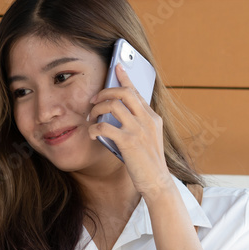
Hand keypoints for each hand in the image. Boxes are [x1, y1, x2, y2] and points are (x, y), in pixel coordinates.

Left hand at [87, 63, 171, 198]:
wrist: (157, 182)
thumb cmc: (148, 163)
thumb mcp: (147, 139)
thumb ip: (137, 124)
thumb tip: (116, 113)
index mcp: (153, 118)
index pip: (137, 92)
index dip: (125, 78)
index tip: (117, 66)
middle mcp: (148, 120)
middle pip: (124, 92)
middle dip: (105, 92)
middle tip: (93, 100)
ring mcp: (139, 130)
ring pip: (113, 106)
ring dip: (97, 111)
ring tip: (91, 120)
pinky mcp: (129, 142)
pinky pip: (104, 127)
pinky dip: (94, 129)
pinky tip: (92, 135)